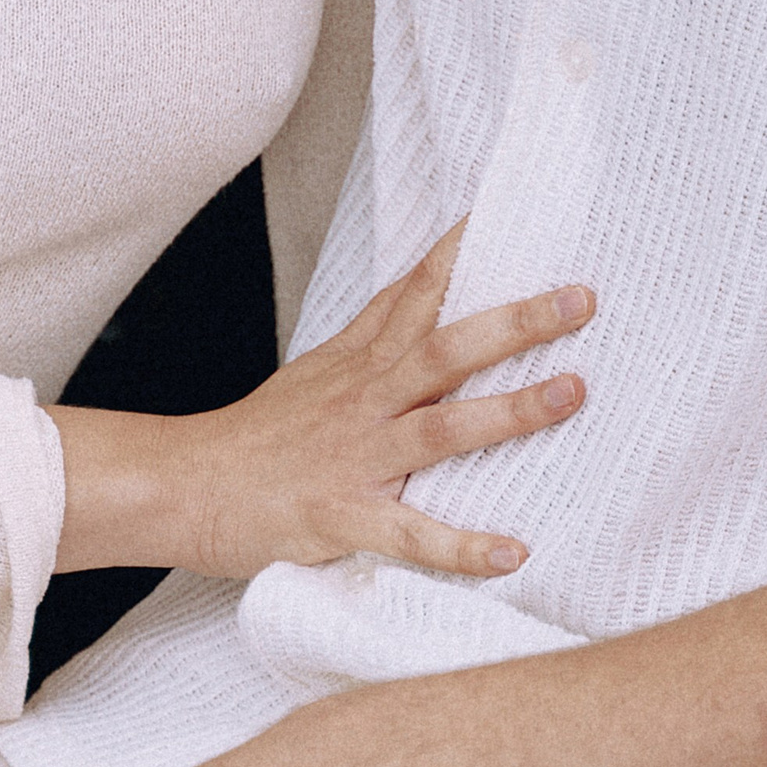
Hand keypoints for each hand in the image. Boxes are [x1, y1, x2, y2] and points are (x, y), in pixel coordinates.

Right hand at [51, 222, 591, 583]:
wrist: (184, 487)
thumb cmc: (260, 436)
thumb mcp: (318, 370)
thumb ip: (376, 335)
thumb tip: (431, 288)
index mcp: (360, 363)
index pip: (418, 293)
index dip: (466, 252)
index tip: (516, 214)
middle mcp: (364, 400)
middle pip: (446, 348)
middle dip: (517, 322)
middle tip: (582, 297)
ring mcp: (355, 458)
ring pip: (442, 428)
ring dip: (510, 411)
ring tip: (573, 391)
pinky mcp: (342, 517)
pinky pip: (410, 534)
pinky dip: (461, 545)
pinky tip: (512, 552)